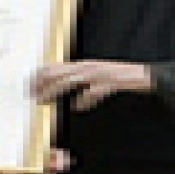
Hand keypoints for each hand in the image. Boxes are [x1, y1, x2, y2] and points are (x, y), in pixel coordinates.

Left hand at [34, 61, 152, 110]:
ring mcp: (100, 74)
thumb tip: (73, 103)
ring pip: (73, 80)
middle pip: (61, 73)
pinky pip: (96, 90)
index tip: (29, 84)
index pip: (59, 67)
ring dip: (56, 89)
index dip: (43, 75)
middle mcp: (90, 68)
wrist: (145, 76)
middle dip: (44, 83)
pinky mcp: (112, 82)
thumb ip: (83, 89)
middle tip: (30, 94)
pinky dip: (86, 98)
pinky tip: (78, 106)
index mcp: (85, 66)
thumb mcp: (98, 80)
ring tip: (44, 99)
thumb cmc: (120, 79)